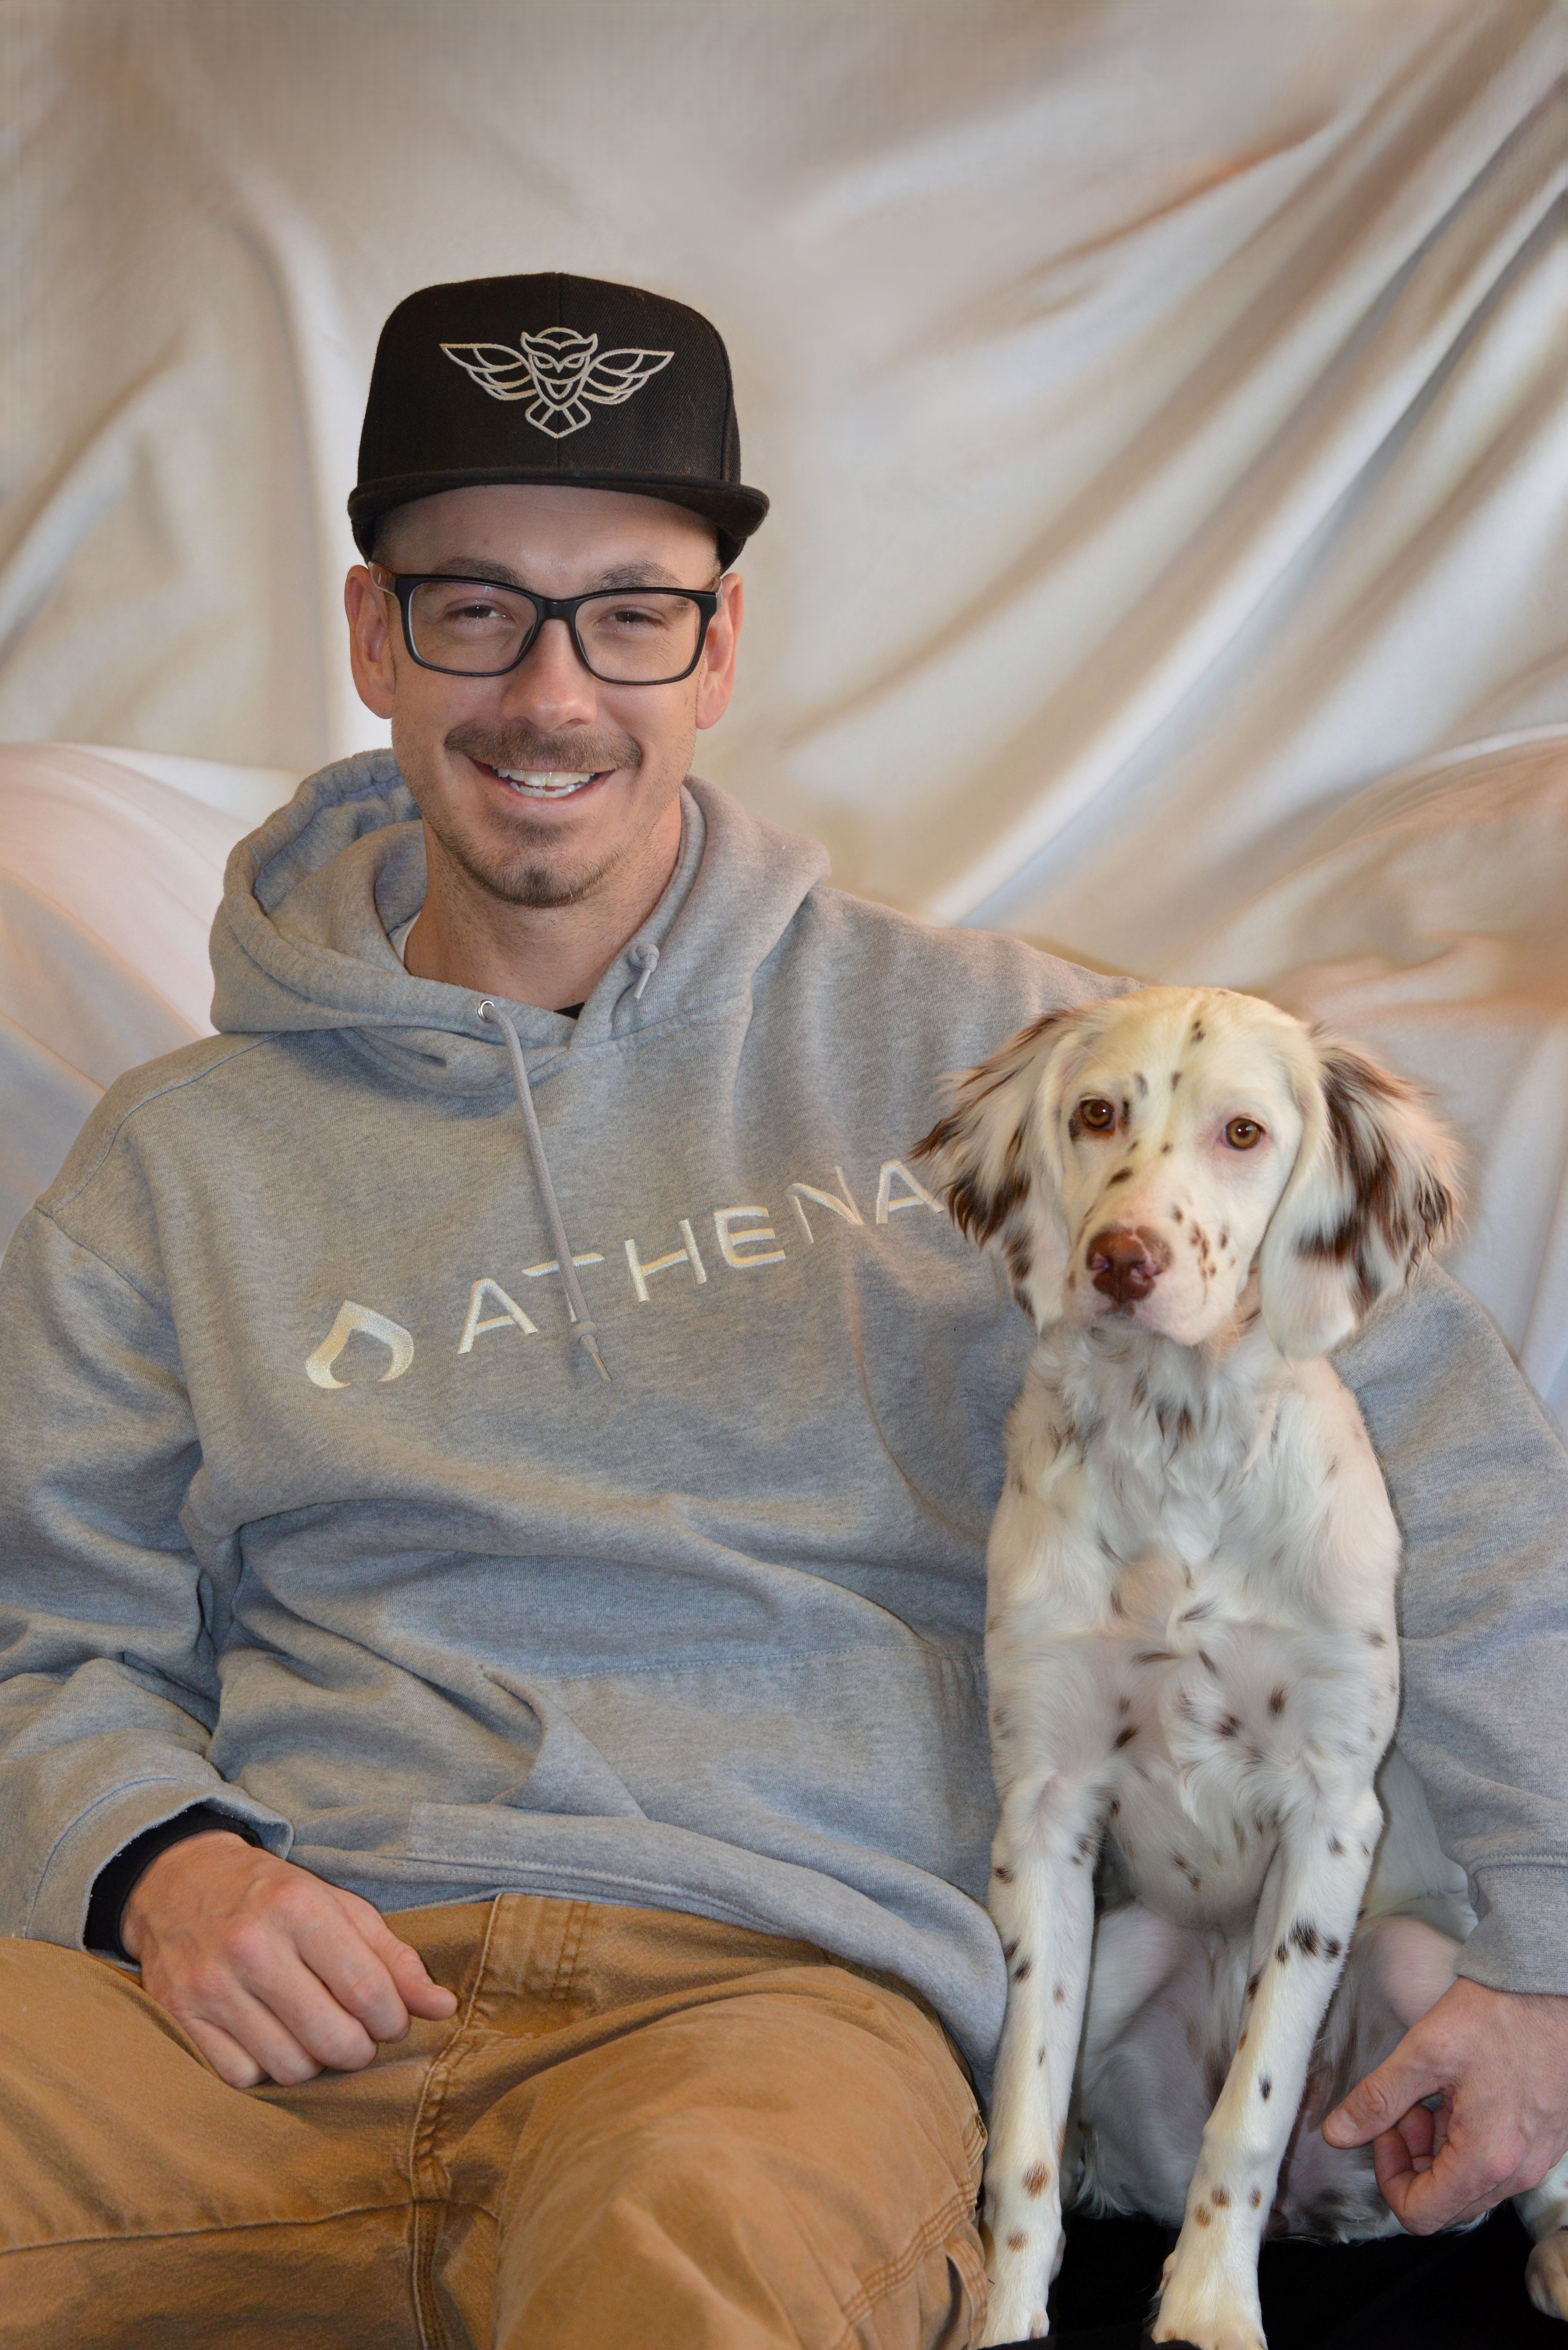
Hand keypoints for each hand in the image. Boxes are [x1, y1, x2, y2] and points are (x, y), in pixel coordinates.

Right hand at [121, 1830, 458, 2088]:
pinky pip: (242, 2077)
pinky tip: (271, 2037)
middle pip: (332, 2039)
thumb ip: (394, 1958)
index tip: (391, 2020)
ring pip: (289, 2067)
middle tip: (358, 2035)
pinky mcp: (180, 2016)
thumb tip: (445, 2007)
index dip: (392, 2019)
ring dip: (315, 2062)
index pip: (368, 1990)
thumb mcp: (339, 1907)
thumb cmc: (273, 1896)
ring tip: (315, 2032)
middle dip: (359, 2049)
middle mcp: (251, 1947)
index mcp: (299, 1908)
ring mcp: (211, 1985)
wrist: (178, 1881)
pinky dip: (265, 2068)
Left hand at [1322, 1977, 1567, 2231]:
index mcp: (1487, 2158)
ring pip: (1469, 2182)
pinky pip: (1496, 2162)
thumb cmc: (1498, 2013)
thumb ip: (1377, 2098)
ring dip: (1439, 2147)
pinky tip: (1460, 2093)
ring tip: (1432, 2094)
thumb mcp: (1423, 2052)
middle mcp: (1517, 2171)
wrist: (1552, 1988)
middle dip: (1413, 2160)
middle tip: (1407, 2108)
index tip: (1385, 2131)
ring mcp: (1535, 2159)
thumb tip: (1336, 2133)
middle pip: (1446, 2201)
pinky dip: (1467, 2138)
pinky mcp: (1544, 2141)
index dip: (1389, 2177)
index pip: (1421, 2213)